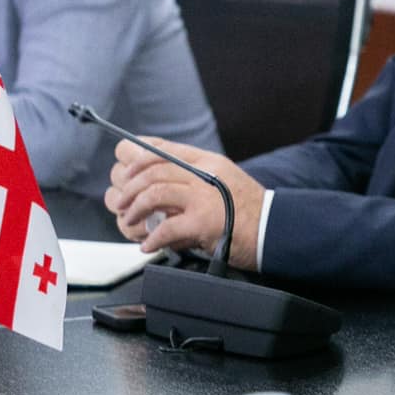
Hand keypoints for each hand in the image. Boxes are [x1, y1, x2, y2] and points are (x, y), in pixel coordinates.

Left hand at [104, 138, 264, 271]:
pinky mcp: (203, 222)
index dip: (135, 159)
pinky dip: (152, 238)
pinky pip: (166, 228)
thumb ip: (193, 178)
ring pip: (154, 193)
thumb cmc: (249, 211)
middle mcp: (204, 174)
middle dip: (129, 188)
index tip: (125, 173)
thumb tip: (157, 187)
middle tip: (121, 204)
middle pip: (152, 170)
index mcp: (207, 161)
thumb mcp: (223, 180)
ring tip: (130, 222)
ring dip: (135, 210)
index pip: (162, 149)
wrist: (273, 230)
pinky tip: (148, 245)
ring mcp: (204, 197)